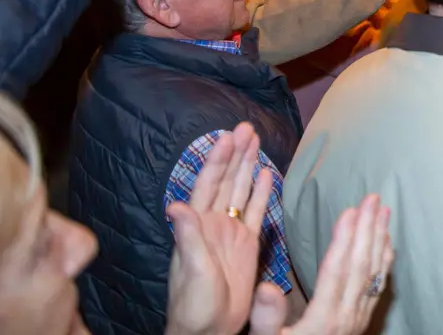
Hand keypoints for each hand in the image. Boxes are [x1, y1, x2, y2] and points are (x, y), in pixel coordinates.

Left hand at [165, 123, 272, 334]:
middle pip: (227, 180)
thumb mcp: (190, 269)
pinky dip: (261, 191)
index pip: (208, 184)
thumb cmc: (193, 305)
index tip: (226, 135)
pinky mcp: (248, 244)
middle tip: (247, 127)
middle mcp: (214, 223)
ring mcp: (231, 231)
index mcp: (198, 225)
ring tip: (255, 140)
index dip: (217, 159)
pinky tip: (266, 173)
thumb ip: (187, 236)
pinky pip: (255, 211)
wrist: (209, 329)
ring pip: (241, 190)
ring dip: (247, 165)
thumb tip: (176, 204)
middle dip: (235, 153)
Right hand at [248, 194, 393, 334]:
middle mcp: (346, 316)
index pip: (336, 271)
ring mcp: (358, 319)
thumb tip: (268, 286)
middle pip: (360, 266)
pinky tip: (387, 243)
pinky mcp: (363, 321)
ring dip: (379, 239)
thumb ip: (266, 318)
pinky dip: (384, 261)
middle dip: (367, 229)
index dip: (344, 239)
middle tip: (373, 198)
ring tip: (383, 210)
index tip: (350, 211)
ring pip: (373, 273)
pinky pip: (378, 286)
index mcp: (323, 319)